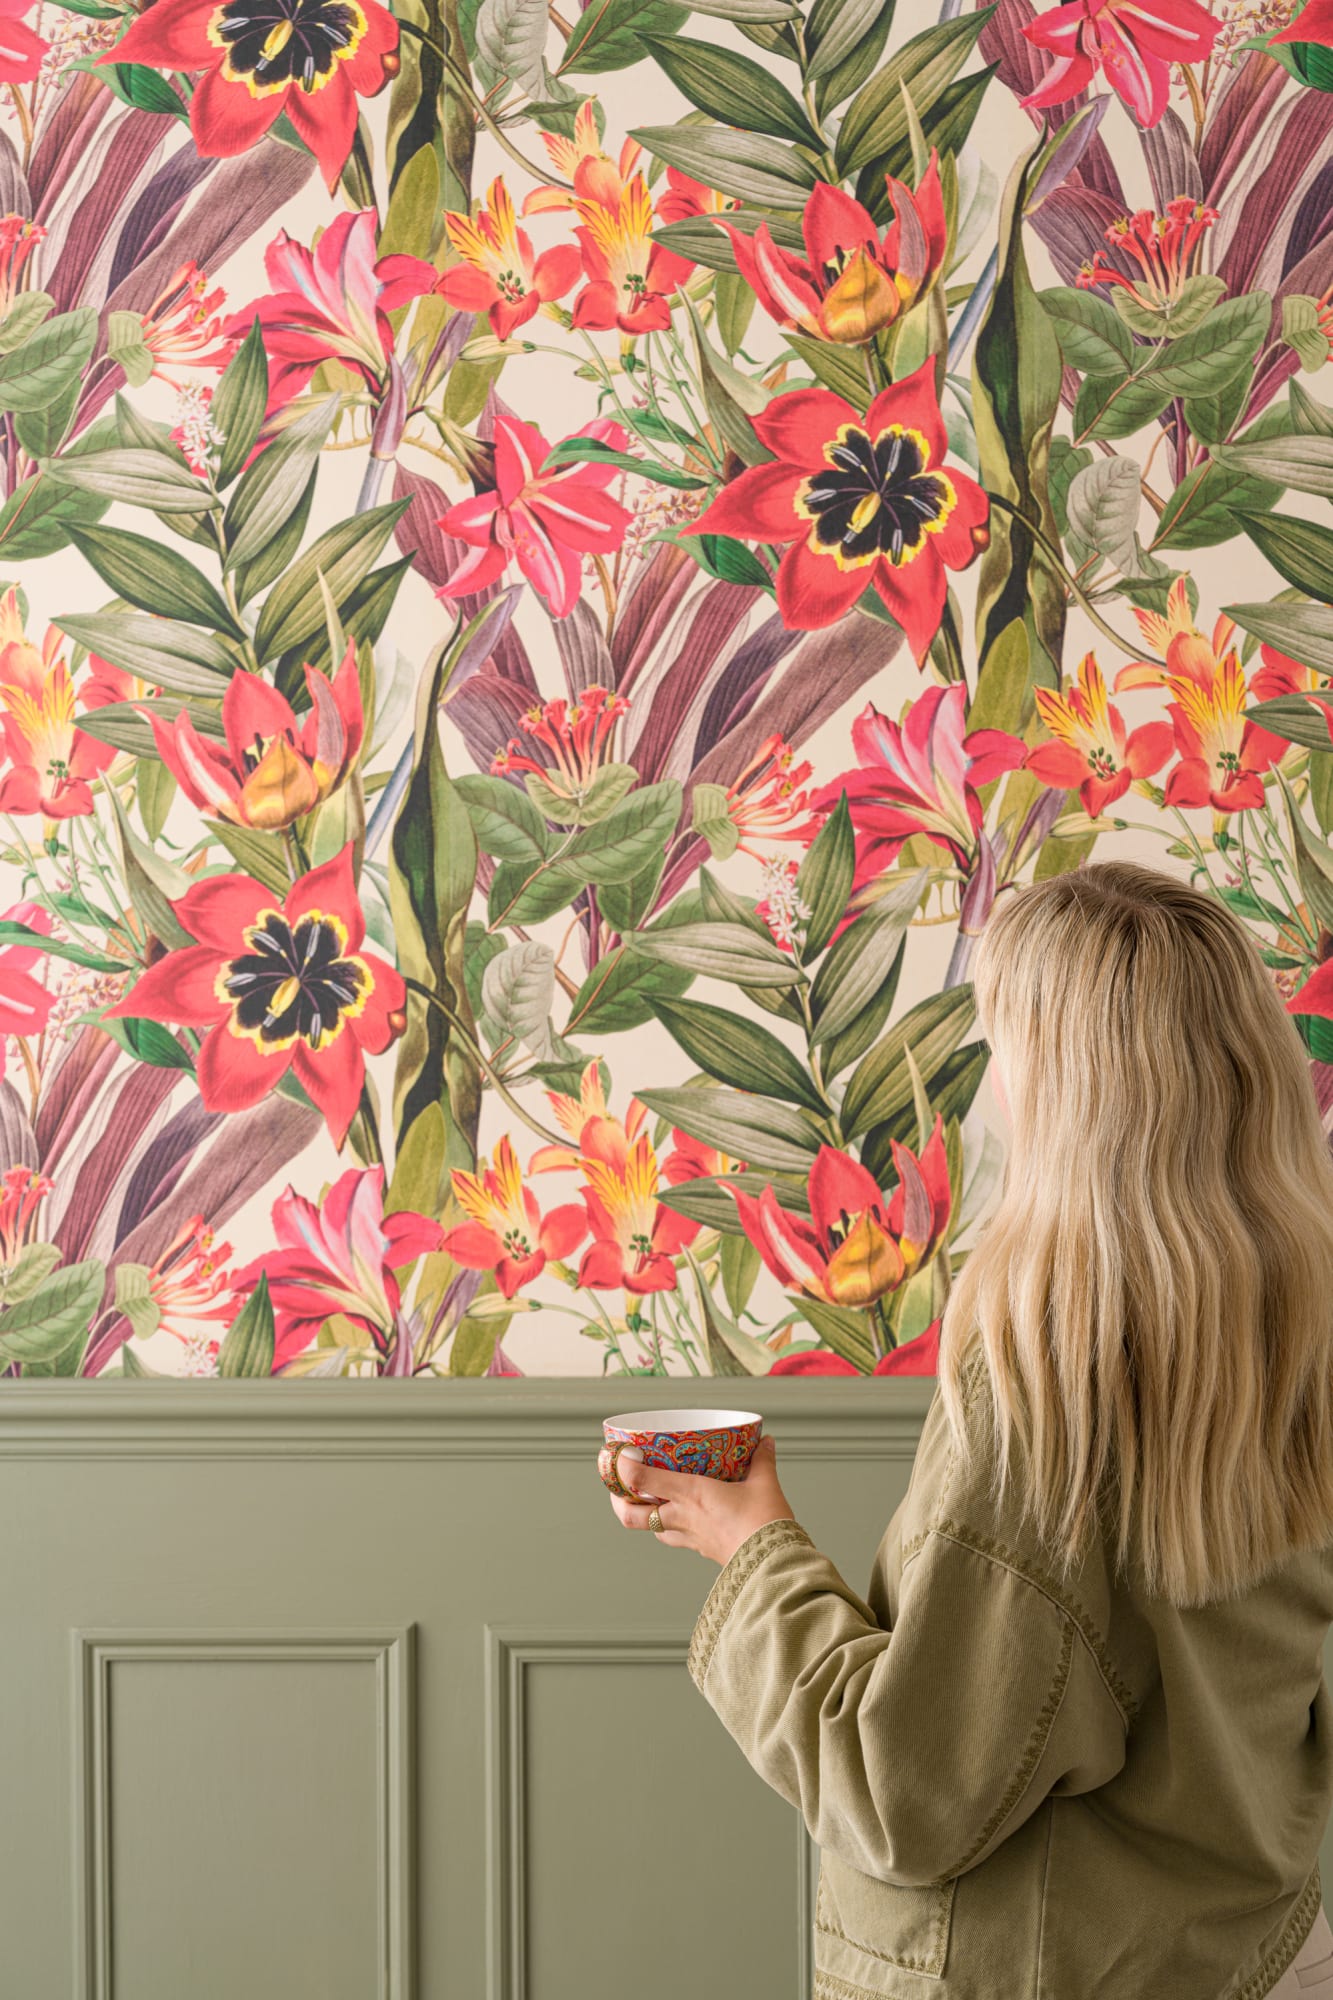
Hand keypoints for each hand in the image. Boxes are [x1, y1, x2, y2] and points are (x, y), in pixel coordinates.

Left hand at [604, 1436, 797, 1566]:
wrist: (773, 1565)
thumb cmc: (765, 1525)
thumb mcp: (764, 1484)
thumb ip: (761, 1460)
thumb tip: (767, 1442)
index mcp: (691, 1494)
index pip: (642, 1480)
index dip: (622, 1468)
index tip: (617, 1454)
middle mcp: (682, 1516)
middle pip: (631, 1514)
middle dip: (617, 1499)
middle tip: (618, 1483)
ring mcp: (688, 1536)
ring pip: (649, 1529)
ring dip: (640, 1514)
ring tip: (643, 1499)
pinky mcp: (700, 1548)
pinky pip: (673, 1537)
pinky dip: (666, 1527)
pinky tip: (677, 1517)